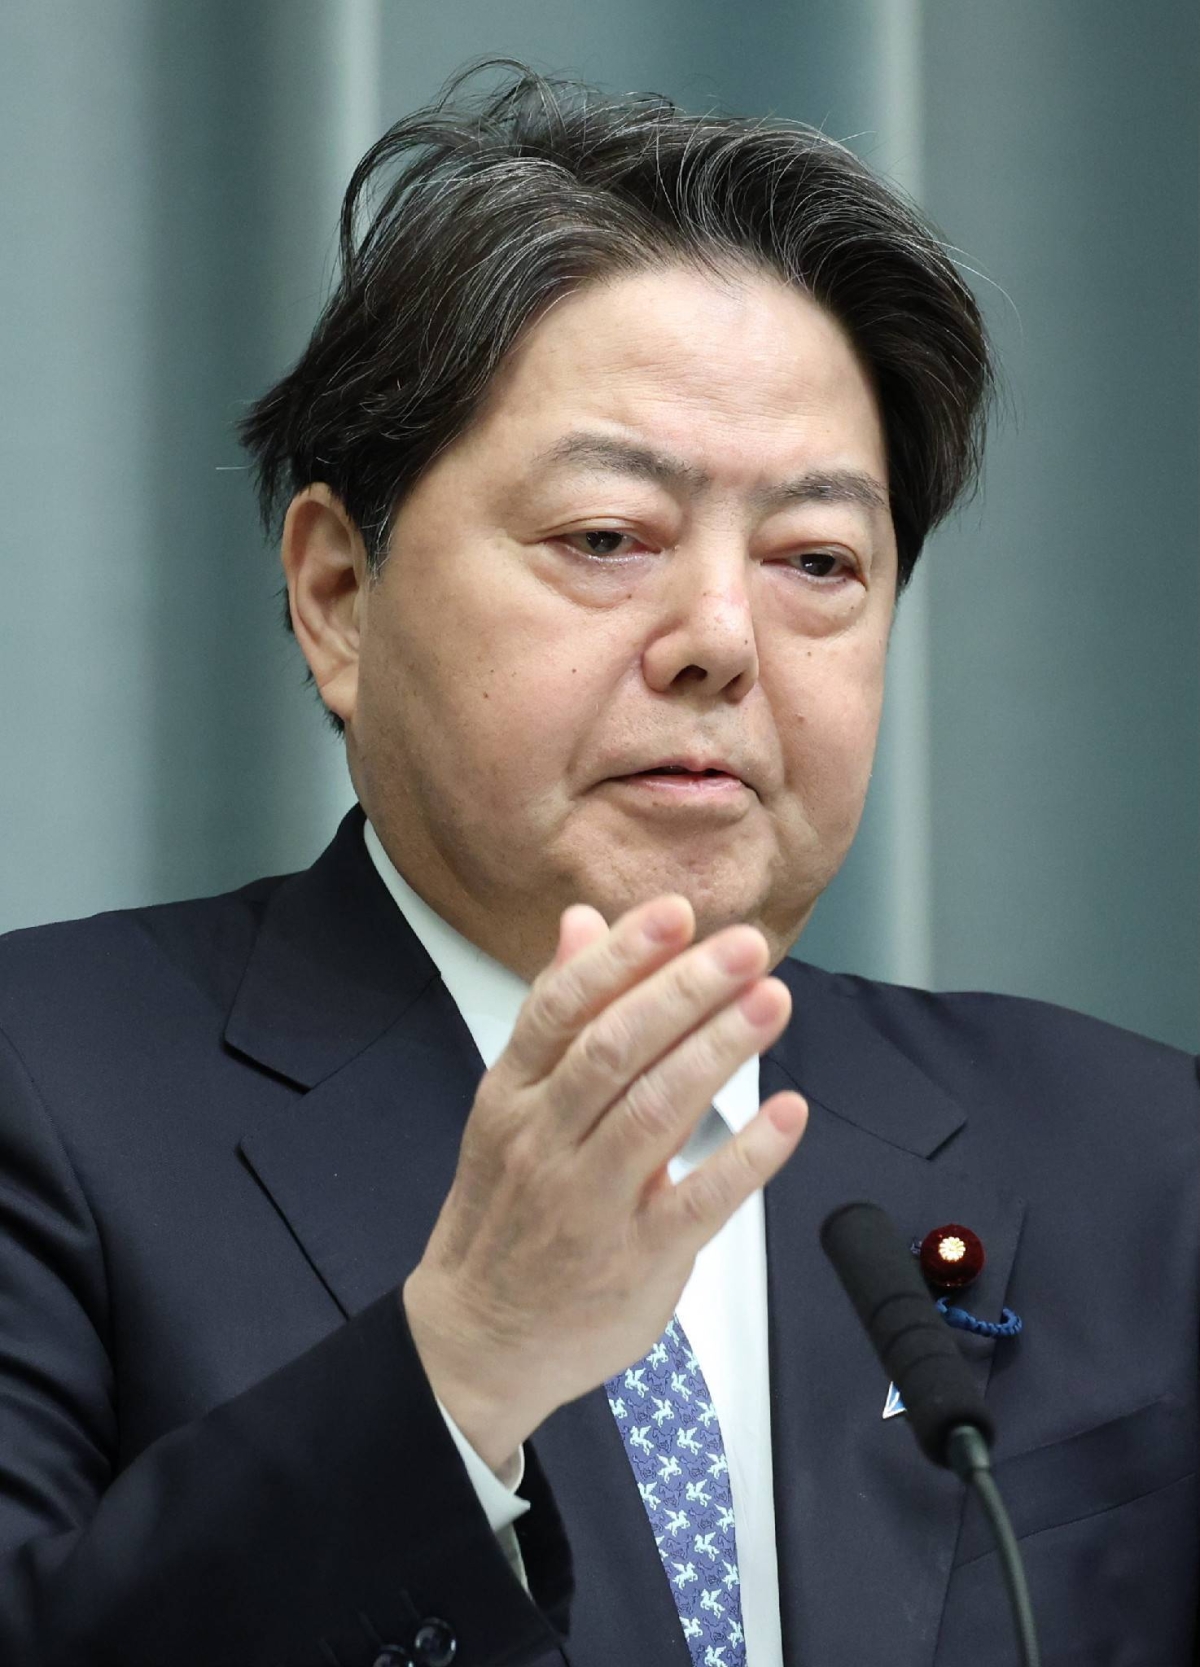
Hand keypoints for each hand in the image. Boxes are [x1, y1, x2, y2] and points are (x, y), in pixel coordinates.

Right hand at [401, 893, 807, 1475]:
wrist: (479, 1338)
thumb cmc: (505, 1209)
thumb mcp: (510, 1104)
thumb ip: (558, 1014)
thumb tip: (584, 922)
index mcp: (512, 1095)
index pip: (560, 1009)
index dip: (620, 956)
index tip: (676, 913)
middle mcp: (545, 1141)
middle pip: (613, 1051)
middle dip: (683, 991)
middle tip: (746, 947)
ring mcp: (589, 1204)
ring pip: (654, 1113)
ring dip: (717, 1052)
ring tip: (772, 1002)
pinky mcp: (636, 1261)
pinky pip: (697, 1202)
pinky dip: (745, 1157)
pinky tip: (786, 1113)